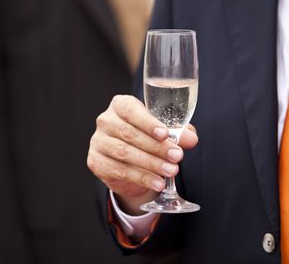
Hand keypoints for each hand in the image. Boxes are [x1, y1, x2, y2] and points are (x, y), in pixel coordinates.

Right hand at [87, 95, 198, 214]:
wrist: (130, 163)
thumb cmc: (148, 138)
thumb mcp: (165, 133)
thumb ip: (178, 133)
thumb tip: (192, 139)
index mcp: (120, 105)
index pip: (130, 110)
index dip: (147, 122)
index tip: (165, 134)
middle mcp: (105, 121)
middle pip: (129, 134)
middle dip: (156, 147)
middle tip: (177, 156)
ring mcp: (98, 141)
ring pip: (124, 153)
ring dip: (150, 164)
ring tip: (171, 171)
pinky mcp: (96, 162)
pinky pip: (119, 170)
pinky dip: (141, 178)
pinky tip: (158, 182)